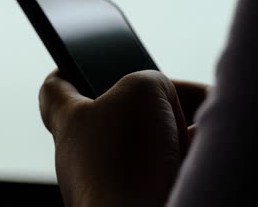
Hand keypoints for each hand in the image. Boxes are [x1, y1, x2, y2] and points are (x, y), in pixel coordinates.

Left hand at [39, 70, 206, 206]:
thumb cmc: (126, 160)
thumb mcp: (143, 90)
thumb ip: (151, 81)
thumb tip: (167, 102)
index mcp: (72, 121)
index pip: (55, 89)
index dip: (67, 70)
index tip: (78, 64)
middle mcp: (85, 154)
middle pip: (119, 114)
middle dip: (157, 104)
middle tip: (180, 99)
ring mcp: (110, 182)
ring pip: (151, 144)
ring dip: (179, 133)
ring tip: (198, 131)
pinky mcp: (135, 201)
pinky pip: (165, 171)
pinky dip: (185, 160)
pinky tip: (202, 157)